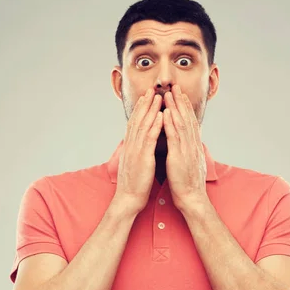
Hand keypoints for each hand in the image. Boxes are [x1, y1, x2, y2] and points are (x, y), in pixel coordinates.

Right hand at [114, 88, 163, 213]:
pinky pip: (149, 138)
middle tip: (151, 89)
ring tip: (158, 96)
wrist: (128, 199)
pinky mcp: (142, 158)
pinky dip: (155, 125)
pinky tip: (161, 115)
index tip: (146, 97)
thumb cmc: (134, 184)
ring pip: (143, 125)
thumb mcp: (134, 164)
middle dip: (145, 104)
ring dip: (151, 109)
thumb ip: (136, 152)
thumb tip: (139, 145)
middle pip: (138, 119)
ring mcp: (136, 150)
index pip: (134, 123)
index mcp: (130, 147)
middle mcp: (131, 145)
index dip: (140, 109)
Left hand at [162, 85, 207, 211]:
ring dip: (175, 107)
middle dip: (180, 101)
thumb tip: (186, 143)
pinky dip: (169, 124)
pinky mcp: (179, 156)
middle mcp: (192, 144)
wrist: (192, 198)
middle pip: (187, 118)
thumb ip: (187, 150)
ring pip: (181, 123)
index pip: (190, 122)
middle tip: (175, 86)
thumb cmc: (188, 183)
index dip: (185, 107)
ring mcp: (186, 149)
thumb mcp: (189, 162)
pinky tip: (165, 113)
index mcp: (193, 146)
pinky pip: (174, 137)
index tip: (180, 95)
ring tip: (169, 94)